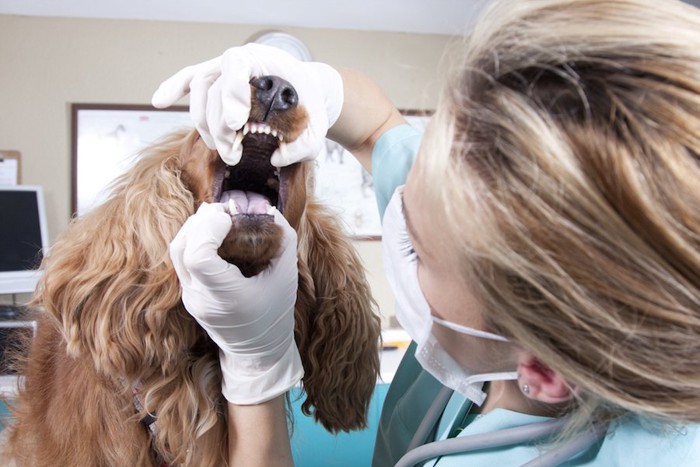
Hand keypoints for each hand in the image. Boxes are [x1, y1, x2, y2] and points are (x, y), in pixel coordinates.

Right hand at [152, 43, 343, 166]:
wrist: (306, 92)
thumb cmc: (310, 107)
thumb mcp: (316, 128)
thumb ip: (303, 145)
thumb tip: (275, 157)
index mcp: (264, 60)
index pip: (236, 65)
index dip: (231, 93)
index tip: (238, 123)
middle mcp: (239, 61)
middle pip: (213, 86)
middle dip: (219, 126)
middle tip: (233, 154)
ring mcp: (224, 69)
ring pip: (199, 90)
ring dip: (205, 125)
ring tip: (223, 150)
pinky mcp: (215, 82)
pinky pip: (189, 79)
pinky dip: (173, 88)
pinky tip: (158, 100)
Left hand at [169, 202, 302, 403]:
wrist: (258, 353)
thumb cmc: (275, 315)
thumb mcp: (287, 276)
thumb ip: (283, 239)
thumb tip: (268, 209)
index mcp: (225, 296)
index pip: (198, 256)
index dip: (208, 228)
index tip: (231, 218)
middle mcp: (201, 298)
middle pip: (182, 248)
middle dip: (201, 221)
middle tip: (225, 210)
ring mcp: (190, 298)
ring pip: (177, 252)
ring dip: (194, 228)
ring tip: (218, 218)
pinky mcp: (189, 295)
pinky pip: (182, 260)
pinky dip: (194, 240)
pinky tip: (214, 234)